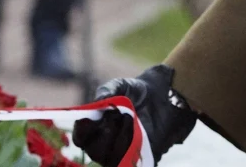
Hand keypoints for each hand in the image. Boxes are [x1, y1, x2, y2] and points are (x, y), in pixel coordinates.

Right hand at [73, 65, 196, 166]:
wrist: (164, 95)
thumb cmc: (138, 92)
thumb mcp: (121, 86)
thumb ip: (107, 90)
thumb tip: (97, 102)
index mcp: (97, 128)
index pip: (81, 139)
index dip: (81, 132)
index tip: (85, 121)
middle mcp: (108, 144)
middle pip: (94, 152)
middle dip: (101, 134)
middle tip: (113, 116)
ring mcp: (124, 152)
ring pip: (111, 158)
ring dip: (118, 138)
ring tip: (129, 117)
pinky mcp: (141, 157)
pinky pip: (130, 162)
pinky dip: (130, 146)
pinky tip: (136, 128)